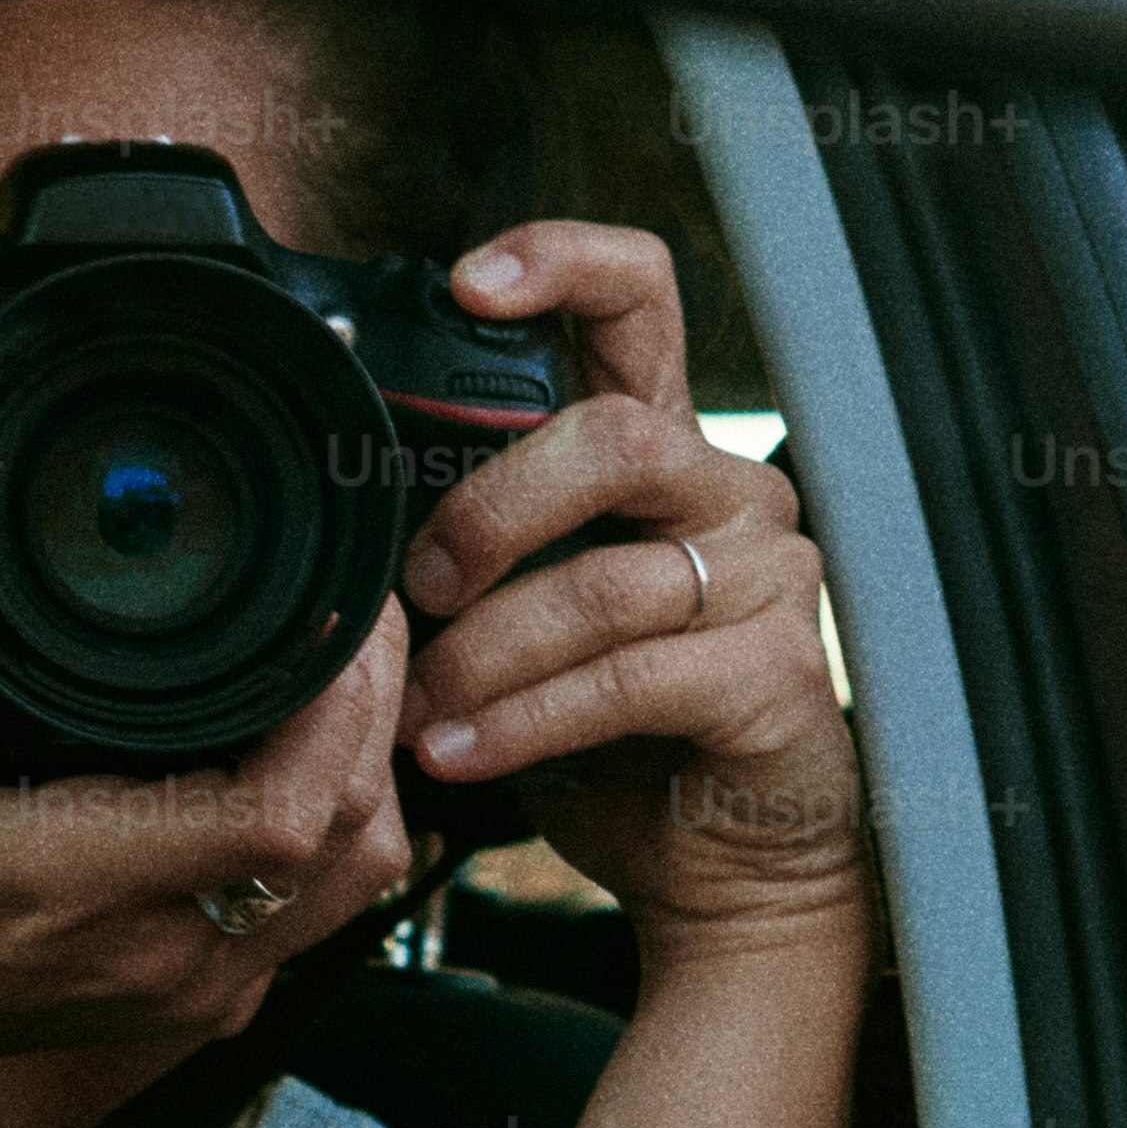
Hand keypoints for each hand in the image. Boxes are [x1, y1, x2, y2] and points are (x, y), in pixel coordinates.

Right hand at [0, 577, 418, 1113]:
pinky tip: (315, 741)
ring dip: (374, 759)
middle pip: (345, 829)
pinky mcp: (222, 995)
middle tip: (350, 602)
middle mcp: (160, 952)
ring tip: (340, 662)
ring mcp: (202, 987)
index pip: (273, 818)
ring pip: (364, 867)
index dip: (333, 712)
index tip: (324, 615)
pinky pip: (334, 898)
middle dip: (370, 703)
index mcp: (71, 882)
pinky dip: (348, 813)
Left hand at [398, 219, 863, 938]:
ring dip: (484, 652)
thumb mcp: (526, 611)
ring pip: (605, 580)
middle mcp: (725, 492)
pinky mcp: (777, 672)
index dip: (561, 262)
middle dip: (488, 513)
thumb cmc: (614, 730)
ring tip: (417, 710)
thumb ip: (477, 544)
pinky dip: (525, 721)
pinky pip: (629, 679)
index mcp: (660, 448)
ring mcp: (765, 578)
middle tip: (416, 588)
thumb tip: (349, 512)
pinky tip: (463, 752)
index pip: (639, 299)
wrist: (721, 865)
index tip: (466, 282)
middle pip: (612, 436)